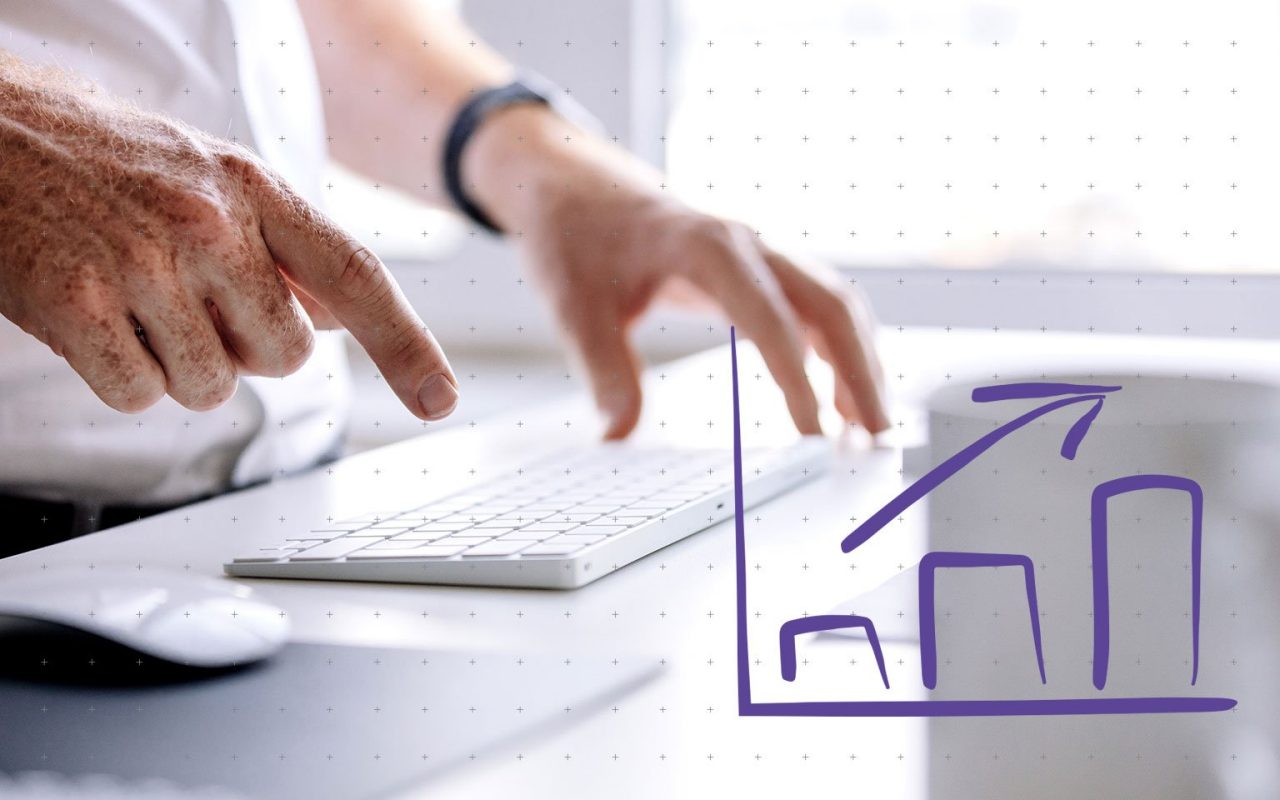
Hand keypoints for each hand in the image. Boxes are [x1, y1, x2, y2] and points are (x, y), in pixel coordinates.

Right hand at [0, 53, 457, 419]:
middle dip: (246, 348)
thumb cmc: (108, 160)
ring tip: (135, 298)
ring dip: (178, 363)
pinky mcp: (75, 306)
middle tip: (190, 299)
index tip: (438, 398)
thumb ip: (284, 247)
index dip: (408, 346)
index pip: (357, 276)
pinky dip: (121, 374)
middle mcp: (209, 224)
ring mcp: (143, 266)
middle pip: (284, 357)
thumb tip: (342, 315)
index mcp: (254, 188)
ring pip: (211, 386)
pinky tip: (96, 317)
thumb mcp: (214, 177)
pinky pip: (140, 395)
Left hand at [468, 107, 886, 438]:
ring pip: (833, 304)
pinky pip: (815, 305)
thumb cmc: (576, 236)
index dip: (797, 379)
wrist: (572, 185)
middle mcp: (746, 243)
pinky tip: (839, 396)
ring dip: (858, 361)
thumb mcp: (575, 307)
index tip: (812, 435)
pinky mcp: (757, 266)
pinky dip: (837, 349)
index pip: (770, 318)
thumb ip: (603, 370)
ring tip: (869, 428)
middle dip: (860, 371)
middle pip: (829, 304)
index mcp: (705, 246)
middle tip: (876, 437)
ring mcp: (758, 252)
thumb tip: (618, 436)